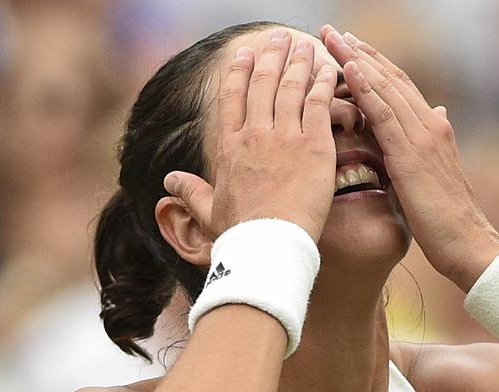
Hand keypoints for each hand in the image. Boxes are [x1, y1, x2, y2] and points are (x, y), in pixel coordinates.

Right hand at [164, 30, 338, 242]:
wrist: (267, 246)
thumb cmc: (239, 236)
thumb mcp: (208, 211)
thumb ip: (190, 192)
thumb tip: (169, 181)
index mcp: (229, 148)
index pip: (232, 99)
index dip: (239, 73)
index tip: (243, 54)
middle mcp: (255, 135)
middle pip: (263, 84)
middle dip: (271, 56)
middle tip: (279, 37)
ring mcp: (285, 138)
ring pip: (292, 87)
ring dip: (298, 61)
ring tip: (304, 44)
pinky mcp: (314, 146)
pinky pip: (320, 104)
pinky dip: (324, 83)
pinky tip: (329, 70)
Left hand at [320, 25, 498, 290]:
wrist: (466, 242)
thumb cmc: (446, 218)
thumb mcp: (434, 173)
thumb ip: (427, 144)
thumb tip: (436, 113)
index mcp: (433, 128)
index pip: (398, 87)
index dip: (373, 63)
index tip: (348, 46)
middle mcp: (430, 124)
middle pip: (389, 78)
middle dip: (358, 53)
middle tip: (330, 31)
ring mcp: (422, 137)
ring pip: (384, 88)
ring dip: (355, 60)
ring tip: (331, 39)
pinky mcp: (411, 154)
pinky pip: (384, 113)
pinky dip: (366, 87)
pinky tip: (348, 68)